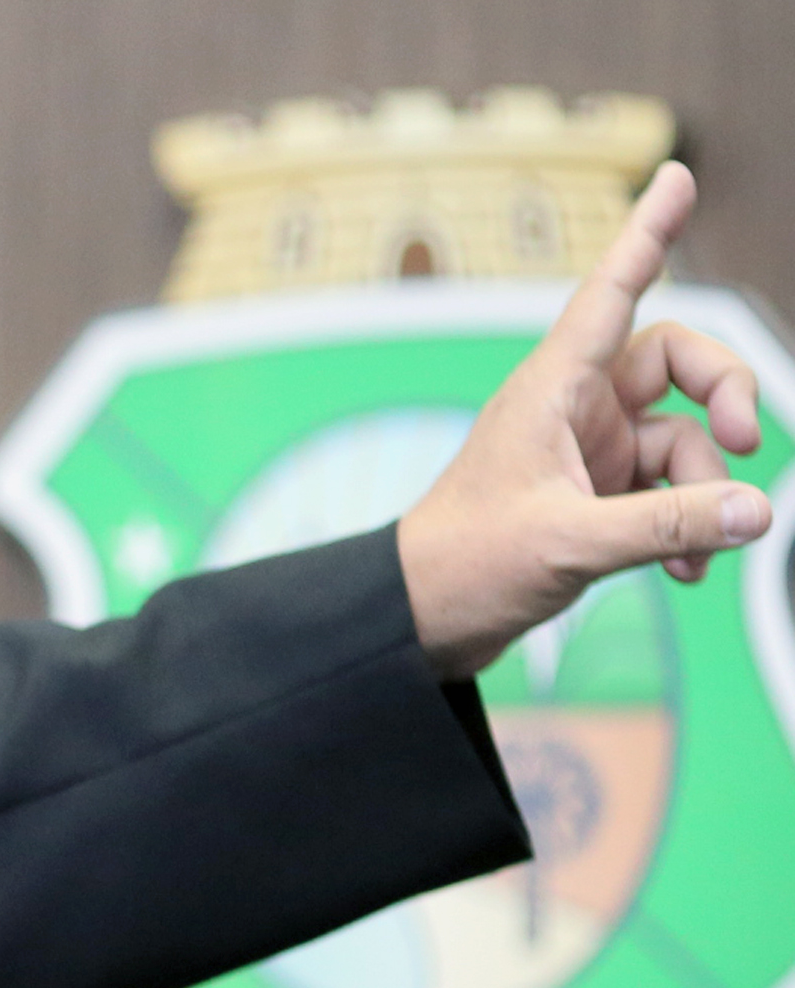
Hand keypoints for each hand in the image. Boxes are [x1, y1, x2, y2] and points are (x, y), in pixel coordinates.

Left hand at [397, 161, 773, 677]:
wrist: (421, 622)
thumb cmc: (464, 568)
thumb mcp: (570, 545)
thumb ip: (666, 525)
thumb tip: (757, 511)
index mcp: (551, 389)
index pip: (612, 291)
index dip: (646, 233)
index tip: (677, 175)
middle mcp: (574, 408)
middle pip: (680, 360)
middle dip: (725, 397)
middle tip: (748, 445)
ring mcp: (588, 450)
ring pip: (683, 439)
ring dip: (703, 493)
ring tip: (697, 552)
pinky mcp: (594, 494)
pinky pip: (667, 490)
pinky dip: (685, 525)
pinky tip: (686, 570)